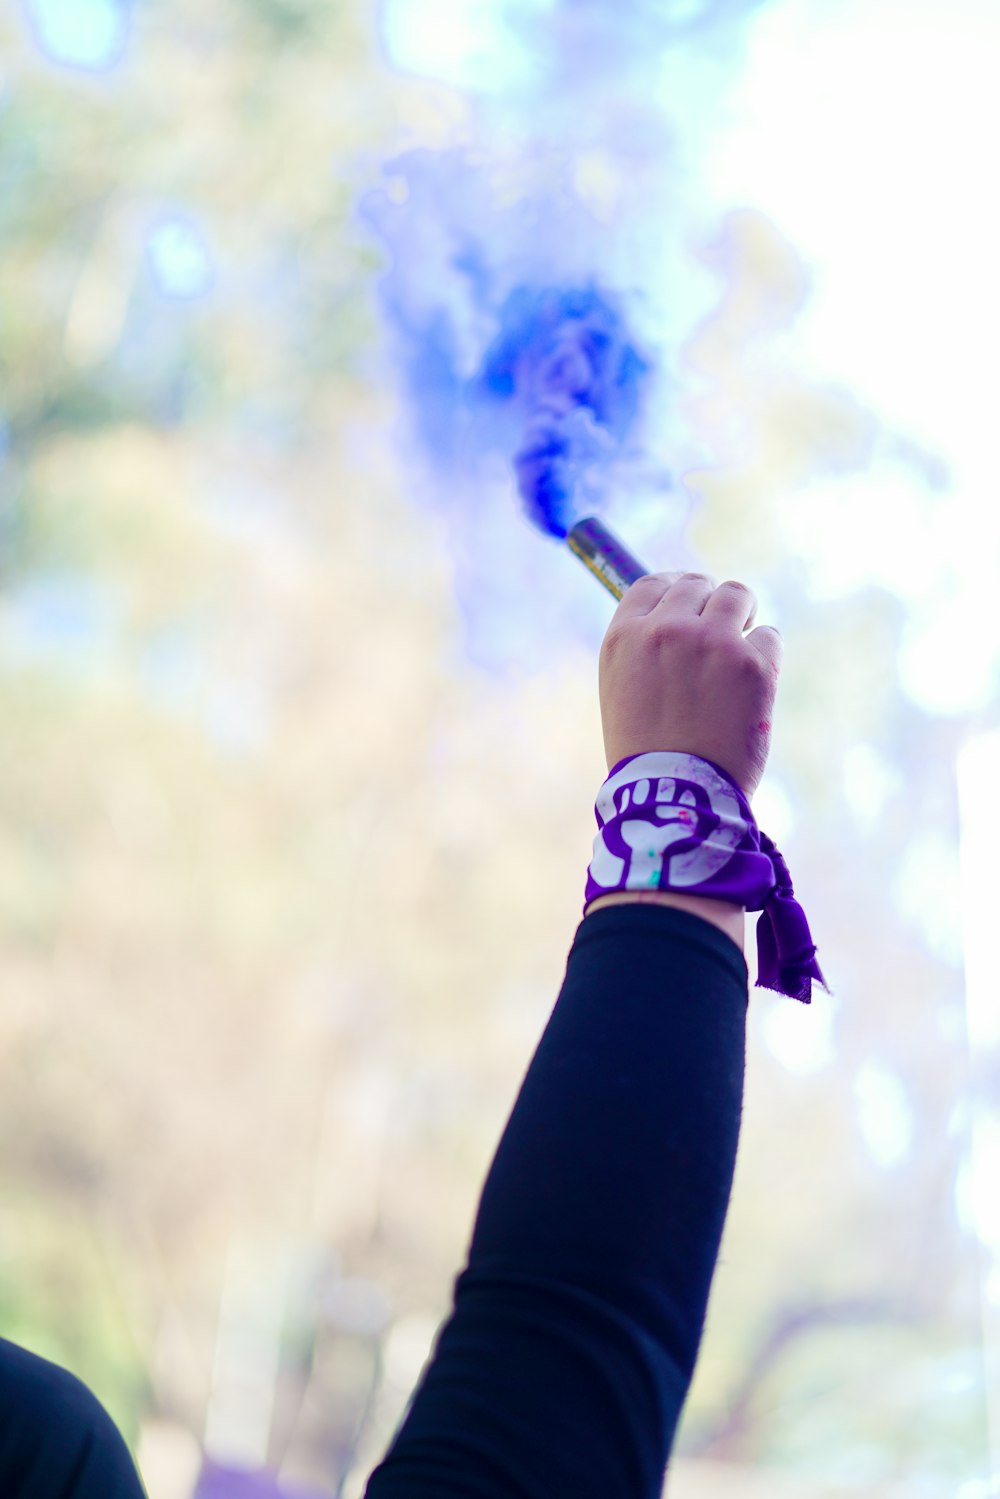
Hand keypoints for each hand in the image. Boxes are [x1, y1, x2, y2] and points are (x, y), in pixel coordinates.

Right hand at [597, 571, 782, 799]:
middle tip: (719, 631)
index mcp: (625, 637)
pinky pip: (768, 636)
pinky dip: (763, 656)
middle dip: (710, 603)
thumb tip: (678, 612)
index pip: (653, 583)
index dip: (674, 590)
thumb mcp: (624, 689)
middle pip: (696, 584)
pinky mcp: (753, 664)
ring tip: (739, 649)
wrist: (675, 796)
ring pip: (737, 596)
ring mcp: (712, 643)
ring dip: (741, 616)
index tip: (690, 603)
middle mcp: (666, 630)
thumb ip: (644, 646)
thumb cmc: (647, 751)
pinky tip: (751, 688)